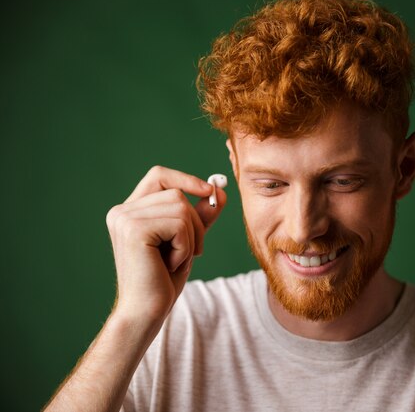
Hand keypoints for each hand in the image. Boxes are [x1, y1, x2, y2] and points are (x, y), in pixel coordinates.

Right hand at [105, 166, 226, 323]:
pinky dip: (186, 247)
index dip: (186, 179)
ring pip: (181, 208)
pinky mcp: (134, 230)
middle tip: (190, 252)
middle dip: (195, 223)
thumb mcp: (188, 241)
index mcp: (130, 211)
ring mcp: (124, 218)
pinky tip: (170, 264)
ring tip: (176, 259)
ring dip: (191, 237)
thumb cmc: (163, 280)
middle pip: (177, 193)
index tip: (210, 192)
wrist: (146, 313)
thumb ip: (200, 216)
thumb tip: (220, 191)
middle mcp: (122, 211)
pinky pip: (180, 225)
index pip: (159, 176)